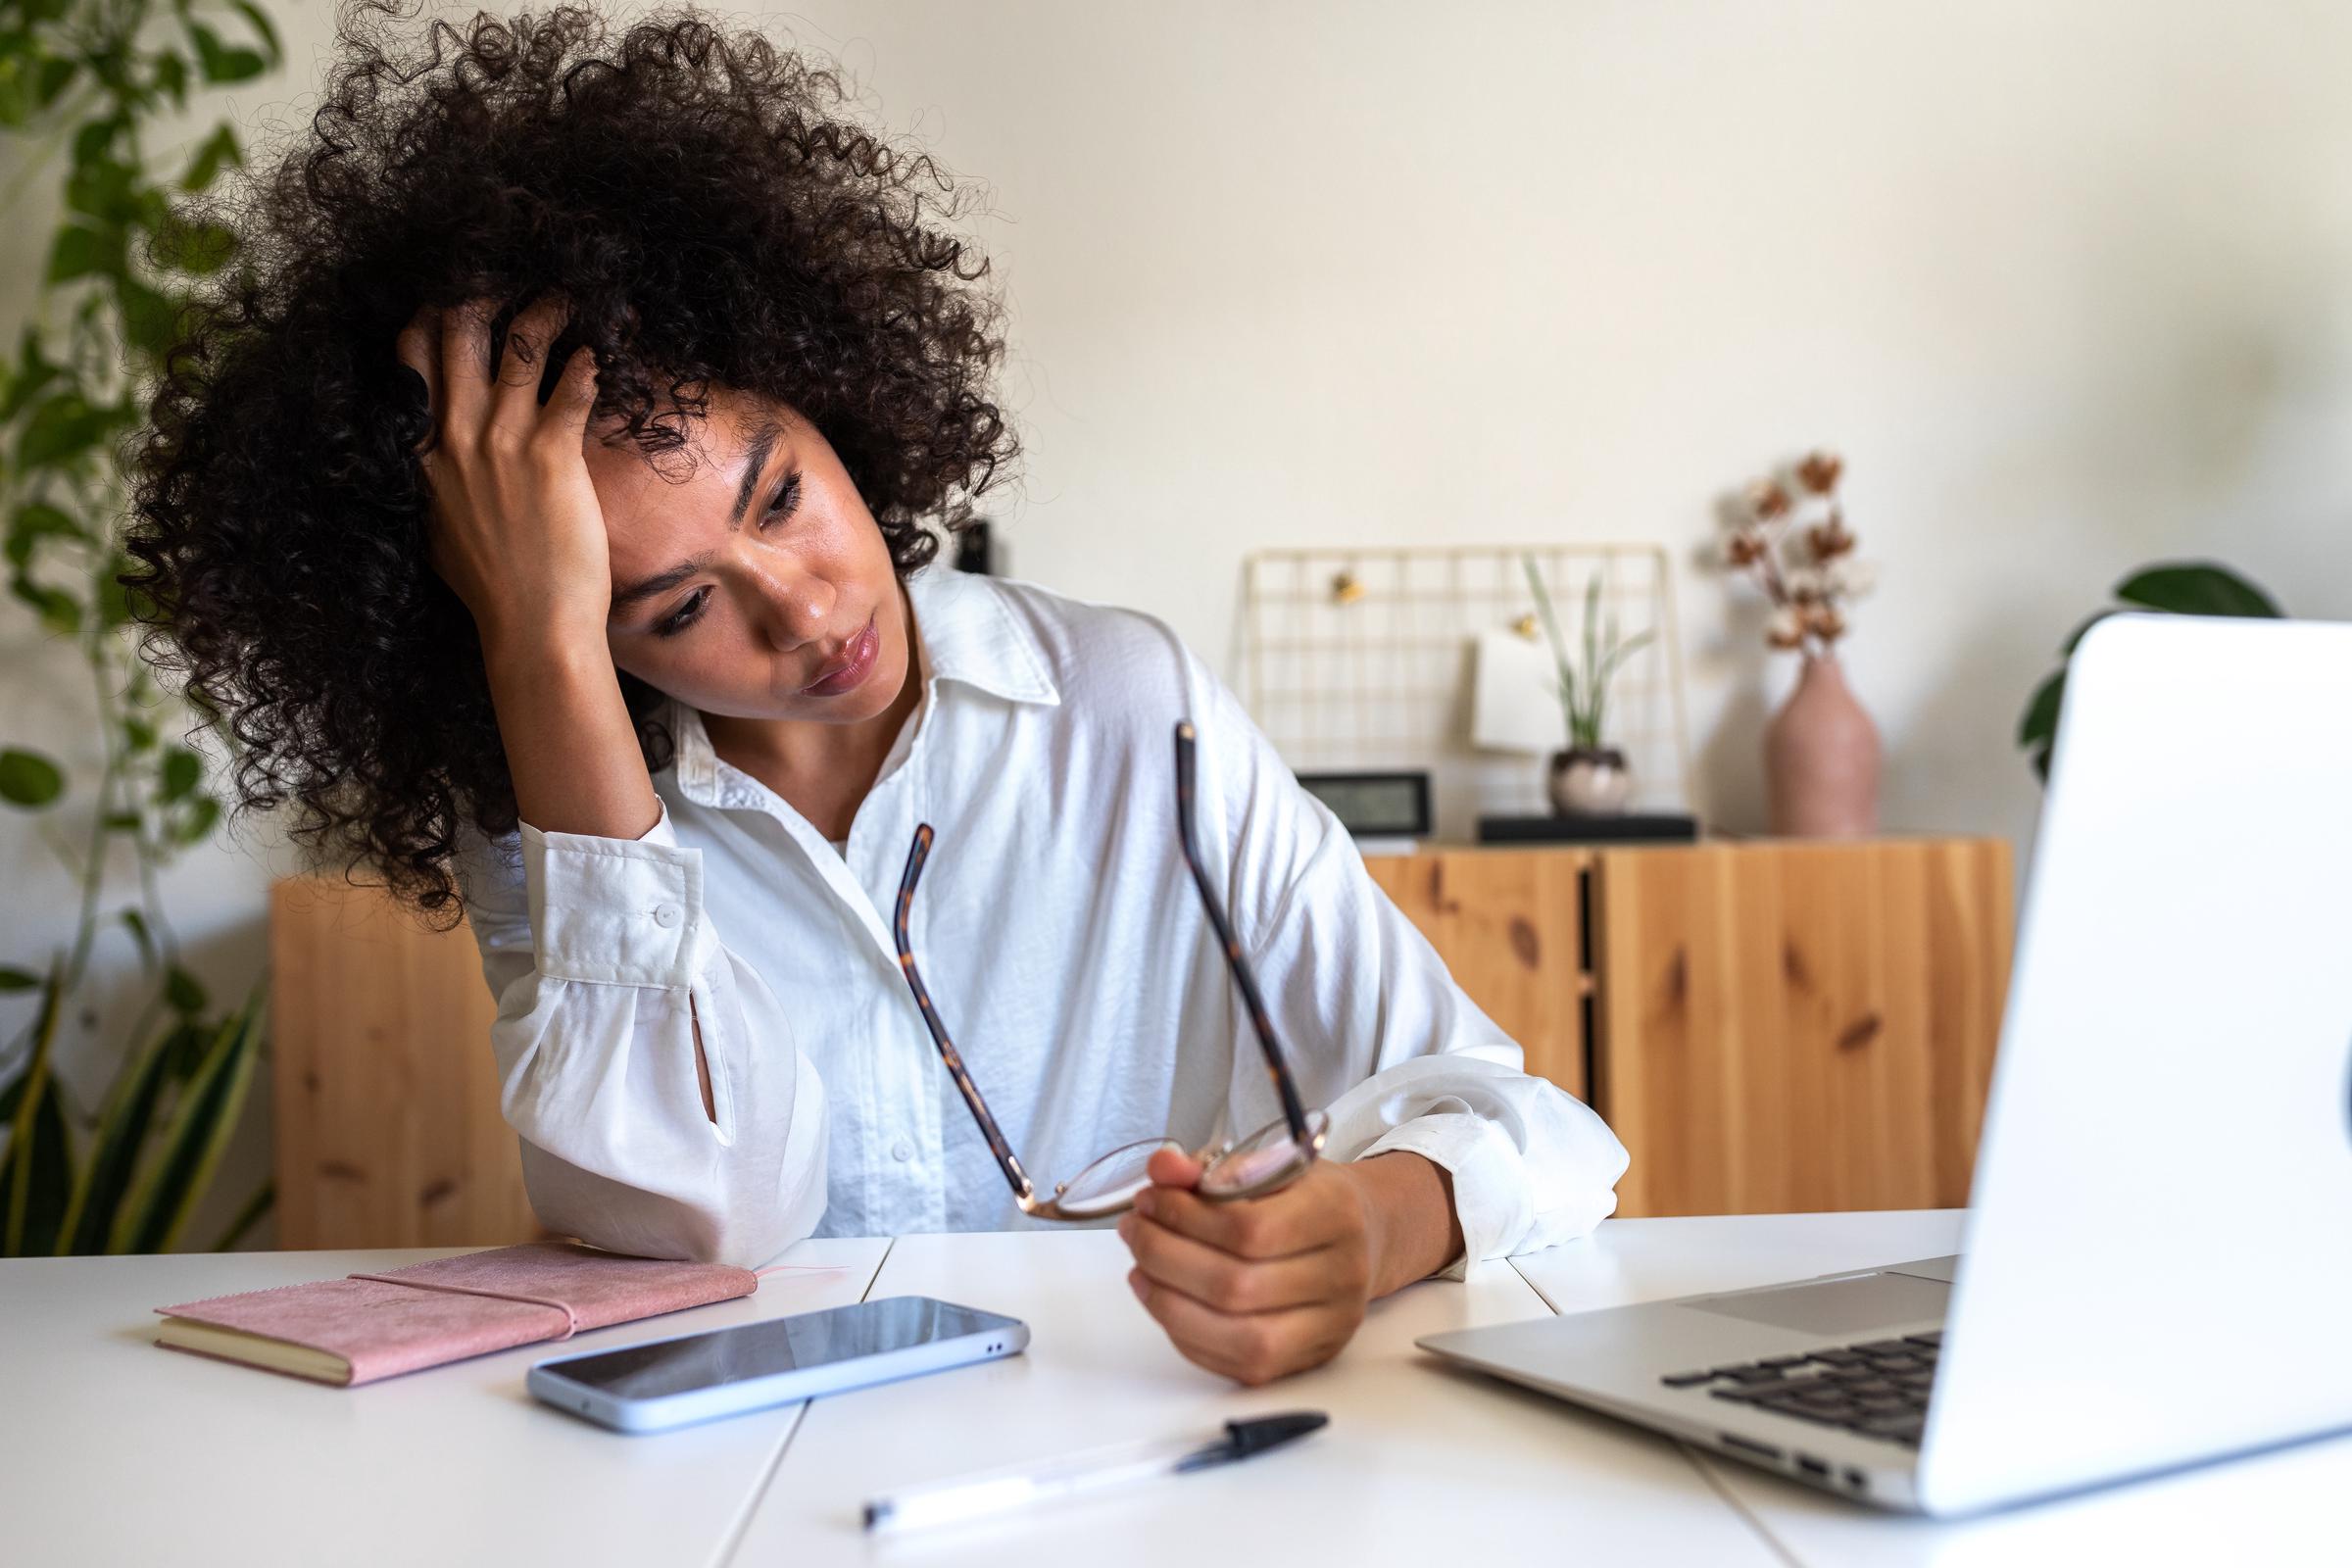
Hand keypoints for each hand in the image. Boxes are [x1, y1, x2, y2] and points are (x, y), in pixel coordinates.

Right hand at [394, 292, 609, 648]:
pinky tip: (596, 353)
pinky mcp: (553, 455)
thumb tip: (434, 462)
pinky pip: (571, 388)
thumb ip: (432, 482)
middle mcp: (456, 436)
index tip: (451, 297)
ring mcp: (502, 443)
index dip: (429, 318)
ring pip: (518, 348)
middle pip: (457, 335)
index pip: (411, 359)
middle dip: (482, 295)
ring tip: (566, 299)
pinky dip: (585, 364)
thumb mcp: (436, 527)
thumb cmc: (489, 586)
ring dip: (543, 315)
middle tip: (508, 278)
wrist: (530, 624)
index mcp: (422, 451)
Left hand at [1116, 1147, 1458, 1385]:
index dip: (1186, 1218)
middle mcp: (1342, 1275)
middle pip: (1236, 1286)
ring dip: (1169, 1302)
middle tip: (1135, 1229)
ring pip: (1238, 1336)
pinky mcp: (1308, 1359)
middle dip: (1165, 1257)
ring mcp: (1330, 1325)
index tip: (1150, 1199)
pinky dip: (1187, 1335)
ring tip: (1141, 1267)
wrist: (1362, 1236)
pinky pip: (1237, 1364)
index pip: (1250, 1229)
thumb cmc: (1306, 1199)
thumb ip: (1210, 1167)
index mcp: (1335, 1214)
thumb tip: (1162, 1169)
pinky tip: (1165, 1299)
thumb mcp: (1266, 1164)